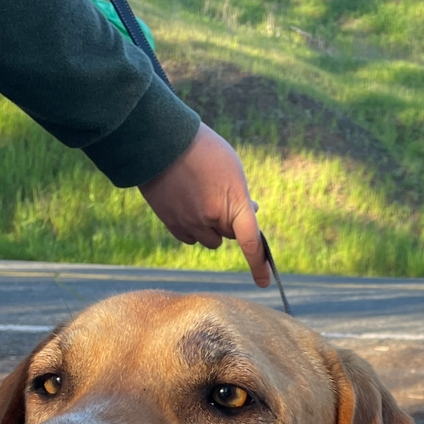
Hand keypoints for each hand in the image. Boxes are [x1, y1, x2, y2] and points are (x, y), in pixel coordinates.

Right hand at [139, 124, 270, 286]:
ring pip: (210, 240)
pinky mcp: (172, 224)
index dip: (259, 265)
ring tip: (199, 196)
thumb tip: (252, 212)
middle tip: (219, 195)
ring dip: (210, 226)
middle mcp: (214, 218)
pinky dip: (192, 227)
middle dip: (229, 221)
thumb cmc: (202, 150)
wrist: (160, 141)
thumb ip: (242, 195)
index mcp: (234, 204)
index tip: (264, 282)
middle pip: (229, 234)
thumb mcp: (232, 168)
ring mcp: (191, 223)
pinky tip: (184, 203)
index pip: (251, 243)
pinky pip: (190, 238)